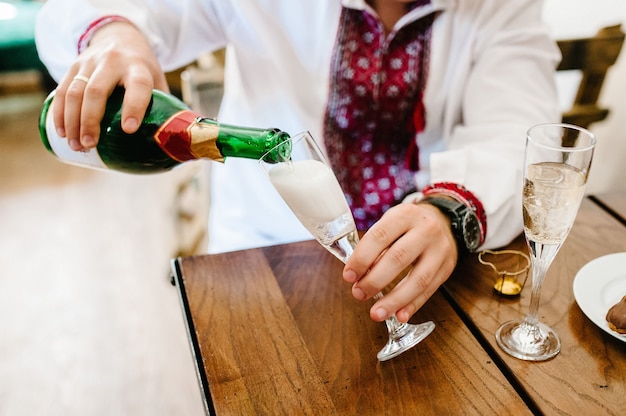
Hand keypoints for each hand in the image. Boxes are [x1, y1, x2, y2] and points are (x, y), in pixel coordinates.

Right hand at [52, 21, 168, 149]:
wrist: (119, 36)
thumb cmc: (142, 66)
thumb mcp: (157, 79)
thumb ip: (164, 105)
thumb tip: (174, 139)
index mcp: (138, 67)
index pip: (137, 85)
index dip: (134, 107)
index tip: (129, 130)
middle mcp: (113, 62)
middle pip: (96, 91)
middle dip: (91, 120)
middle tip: (90, 144)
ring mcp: (90, 62)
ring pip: (75, 92)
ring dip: (72, 121)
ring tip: (76, 145)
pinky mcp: (74, 66)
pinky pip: (62, 90)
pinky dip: (60, 113)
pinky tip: (62, 131)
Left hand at [342, 202, 457, 322]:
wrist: (443, 221)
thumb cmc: (408, 225)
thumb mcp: (391, 223)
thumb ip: (375, 244)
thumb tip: (357, 273)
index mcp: (405, 215)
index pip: (380, 236)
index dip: (362, 258)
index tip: (349, 276)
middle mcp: (426, 230)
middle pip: (399, 258)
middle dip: (375, 280)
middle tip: (359, 294)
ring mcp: (440, 250)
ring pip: (418, 279)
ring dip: (395, 300)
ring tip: (377, 313)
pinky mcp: (447, 268)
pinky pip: (430, 290)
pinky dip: (413, 305)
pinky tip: (399, 315)